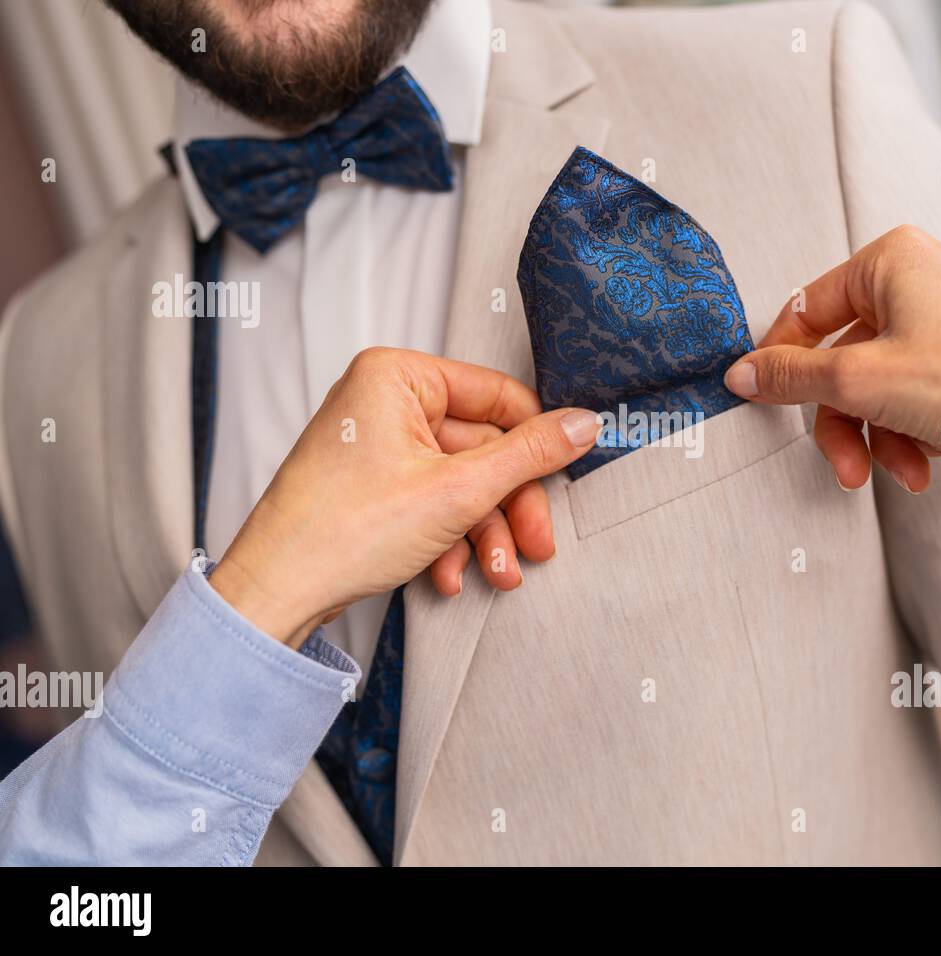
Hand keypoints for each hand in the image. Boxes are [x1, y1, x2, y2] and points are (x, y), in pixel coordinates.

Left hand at [209, 348, 600, 646]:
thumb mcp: (459, 490)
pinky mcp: (373, 485)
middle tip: (536, 544)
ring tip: (496, 574)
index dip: (536, 441)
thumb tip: (584, 423)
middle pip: (482, 447)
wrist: (276, 592)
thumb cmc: (344, 530)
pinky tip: (447, 575)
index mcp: (399, 375)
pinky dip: (448, 539)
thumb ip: (530, 454)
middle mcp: (385, 400)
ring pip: (460, 482)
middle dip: (508, 507)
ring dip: (484, 533)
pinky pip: (432, 501)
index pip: (497, 396)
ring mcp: (377, 444)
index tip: (564, 476)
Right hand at [723, 225, 940, 491]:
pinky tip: (938, 455)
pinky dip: (920, 426)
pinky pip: (924, 386)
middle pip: (848, 357)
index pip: (807, 310)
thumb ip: (791, 377)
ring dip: (885, 435)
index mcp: (891, 258)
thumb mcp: (859, 380)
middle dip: (848, 422)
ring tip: (907, 473)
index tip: (763, 401)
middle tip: (847, 468)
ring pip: (886, 379)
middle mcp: (924, 273)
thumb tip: (742, 374)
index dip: (781, 362)